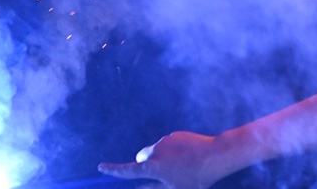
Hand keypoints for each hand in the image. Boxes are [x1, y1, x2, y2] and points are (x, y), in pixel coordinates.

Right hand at [99, 131, 229, 188]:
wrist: (216, 156)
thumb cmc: (195, 179)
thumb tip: (136, 188)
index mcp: (153, 167)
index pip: (127, 170)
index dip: (113, 169)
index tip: (100, 167)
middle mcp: (155, 151)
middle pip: (141, 158)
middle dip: (145, 165)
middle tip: (163, 175)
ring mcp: (166, 140)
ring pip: (154, 151)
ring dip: (160, 158)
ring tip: (181, 166)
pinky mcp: (175, 134)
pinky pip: (167, 144)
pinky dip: (170, 151)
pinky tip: (186, 157)